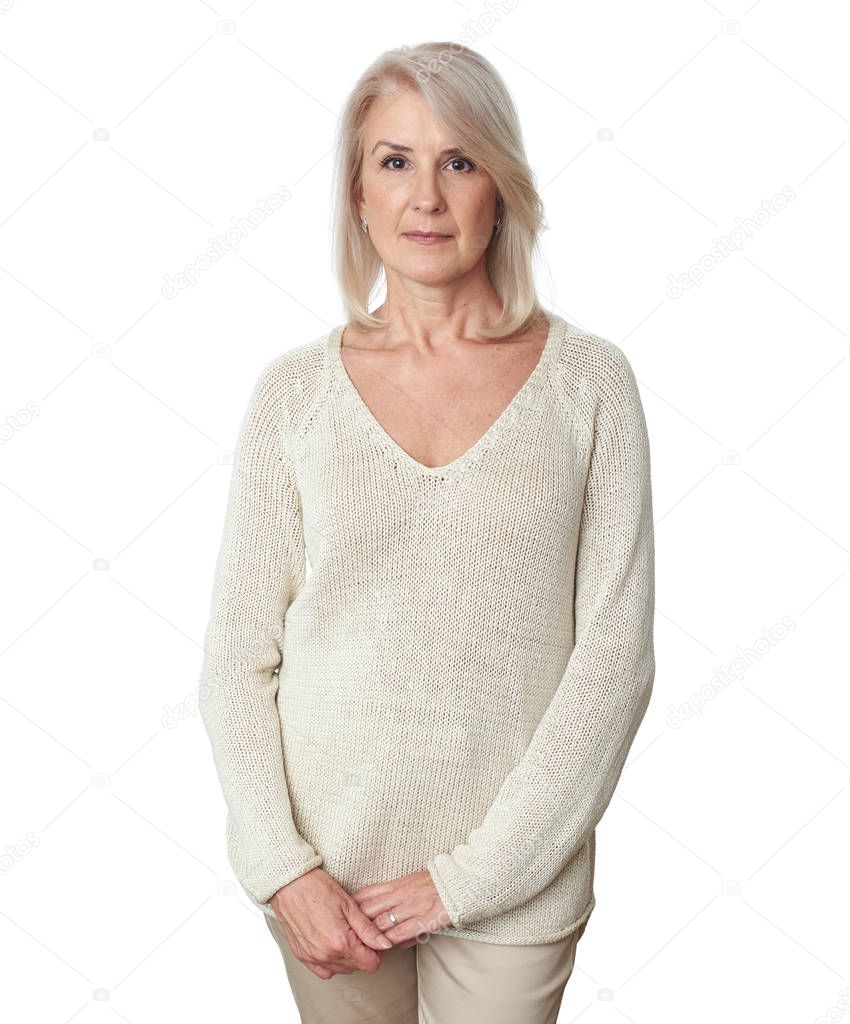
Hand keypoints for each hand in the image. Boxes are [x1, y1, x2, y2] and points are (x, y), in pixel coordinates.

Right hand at [270, 867, 393, 978]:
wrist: (289, 883)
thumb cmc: (317, 888)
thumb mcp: (349, 905)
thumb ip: (368, 929)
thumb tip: (385, 945)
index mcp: (340, 943)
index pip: (370, 964)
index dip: (376, 952)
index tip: (373, 939)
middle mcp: (325, 955)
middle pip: (356, 967)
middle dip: (362, 953)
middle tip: (358, 931)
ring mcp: (311, 957)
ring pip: (340, 970)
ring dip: (347, 957)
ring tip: (344, 934)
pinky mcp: (301, 956)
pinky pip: (322, 971)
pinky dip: (330, 962)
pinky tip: (331, 945)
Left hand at [350, 869, 454, 947]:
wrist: (460, 882)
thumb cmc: (438, 883)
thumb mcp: (414, 883)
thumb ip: (399, 898)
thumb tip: (388, 917)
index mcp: (398, 884)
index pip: (368, 893)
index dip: (353, 905)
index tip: (343, 914)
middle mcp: (400, 894)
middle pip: (370, 909)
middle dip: (356, 924)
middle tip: (347, 936)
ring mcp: (411, 906)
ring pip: (382, 923)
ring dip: (371, 937)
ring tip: (362, 948)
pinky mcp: (423, 919)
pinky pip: (401, 932)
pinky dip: (390, 941)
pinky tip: (384, 948)